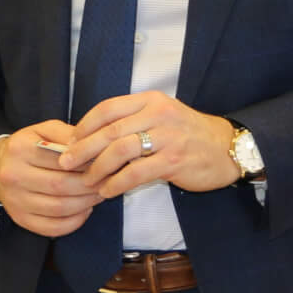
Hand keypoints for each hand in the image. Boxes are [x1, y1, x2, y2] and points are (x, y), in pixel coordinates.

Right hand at [0, 120, 100, 236]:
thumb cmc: (29, 147)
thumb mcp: (44, 130)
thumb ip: (67, 134)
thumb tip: (90, 147)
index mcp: (20, 149)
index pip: (61, 160)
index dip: (87, 164)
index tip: (103, 165)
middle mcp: (13, 175)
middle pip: (60, 186)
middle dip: (89, 186)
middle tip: (105, 182)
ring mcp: (15, 200)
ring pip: (59, 208)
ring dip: (85, 204)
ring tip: (98, 195)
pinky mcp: (20, 218)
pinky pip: (52, 227)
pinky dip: (74, 222)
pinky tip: (84, 210)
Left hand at [58, 91, 240, 198]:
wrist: (226, 148)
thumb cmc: (187, 134)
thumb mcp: (161, 117)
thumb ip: (131, 122)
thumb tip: (91, 138)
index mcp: (150, 101)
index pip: (108, 108)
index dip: (85, 125)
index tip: (70, 141)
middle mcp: (158, 114)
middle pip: (109, 130)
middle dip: (83, 149)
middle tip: (66, 163)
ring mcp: (168, 137)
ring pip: (120, 151)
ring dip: (98, 168)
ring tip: (87, 181)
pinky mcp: (174, 160)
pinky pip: (137, 173)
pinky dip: (117, 183)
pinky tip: (108, 191)